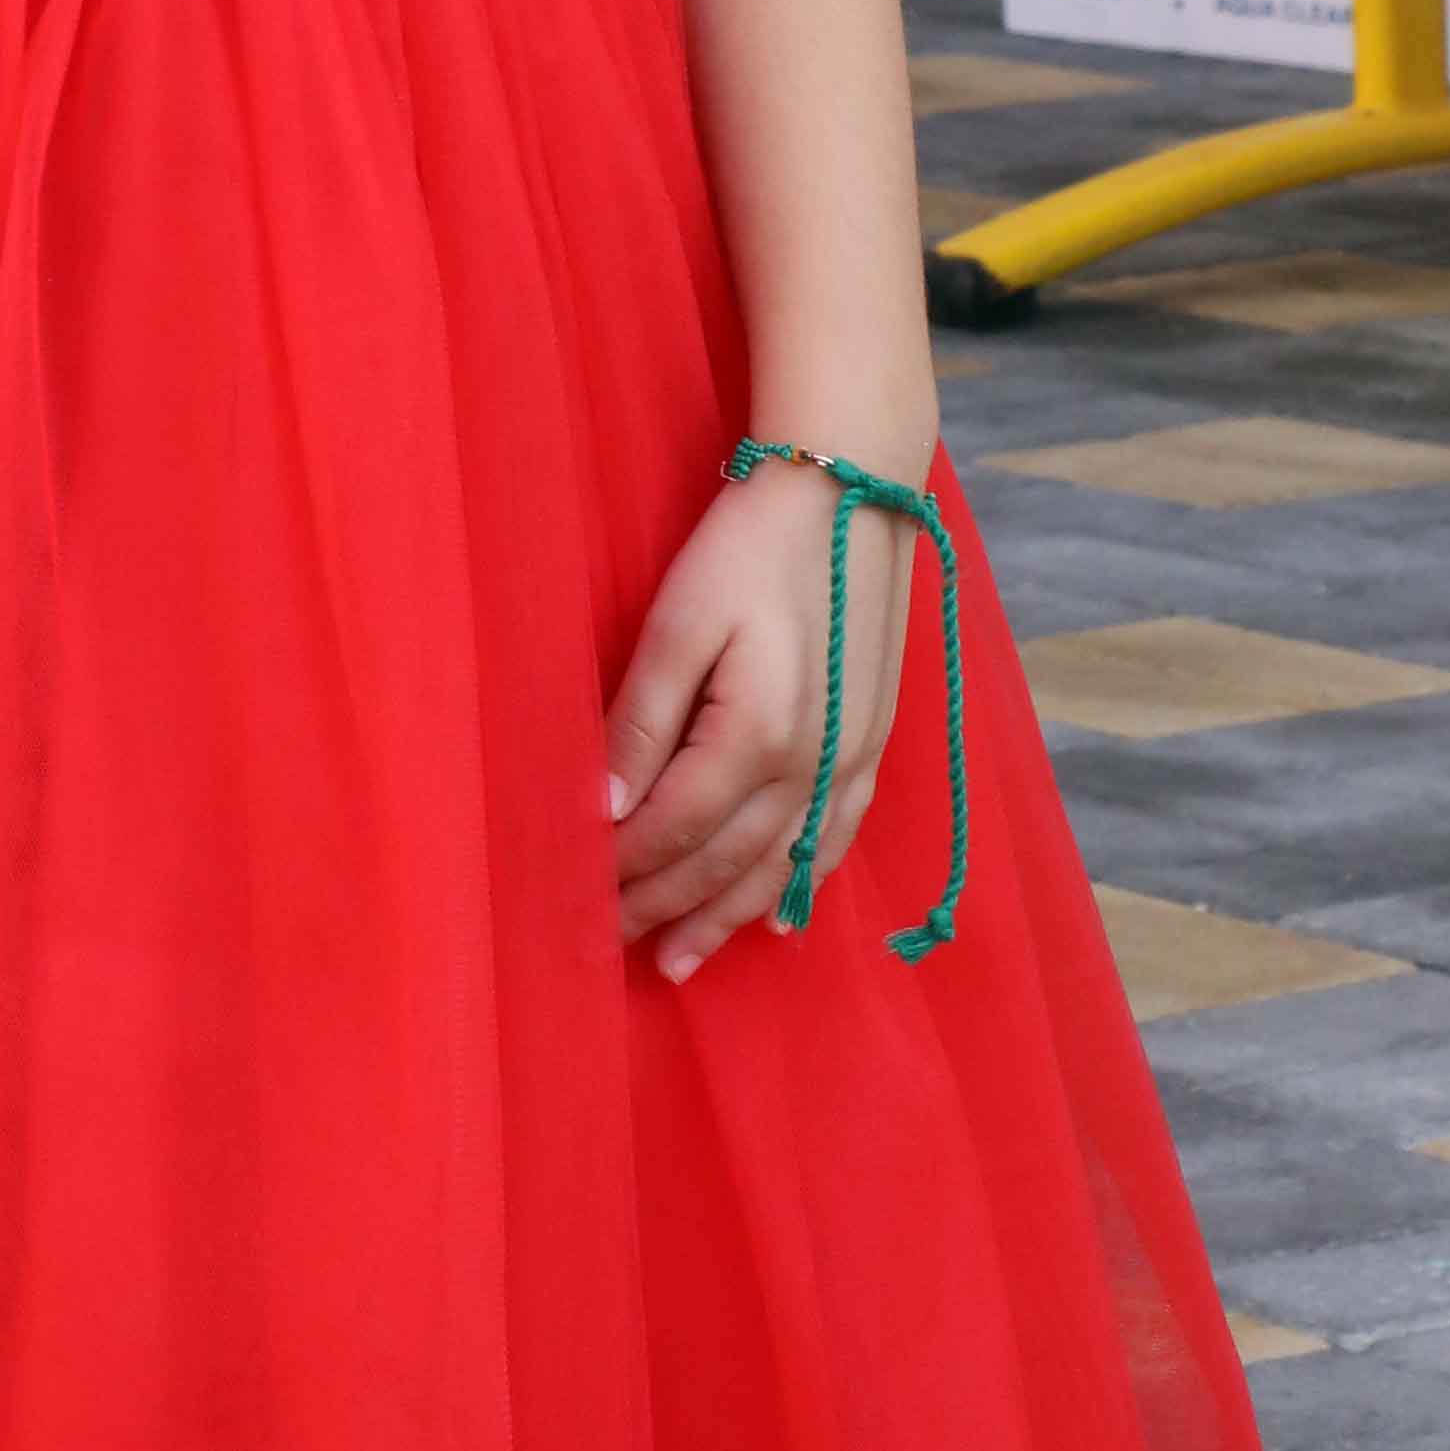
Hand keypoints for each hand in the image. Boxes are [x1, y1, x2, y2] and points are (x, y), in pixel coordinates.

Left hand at [606, 459, 914, 982]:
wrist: (853, 490)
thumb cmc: (752, 545)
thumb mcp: (680, 619)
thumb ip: (642, 720)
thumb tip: (602, 810)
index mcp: (759, 736)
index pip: (674, 828)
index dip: (624, 868)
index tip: (576, 897)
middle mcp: (814, 765)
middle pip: (726, 862)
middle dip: (664, 907)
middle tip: (610, 944)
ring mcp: (853, 761)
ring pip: (781, 867)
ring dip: (726, 917)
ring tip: (679, 960)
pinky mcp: (874, 744)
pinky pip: (834, 840)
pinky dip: (798, 884)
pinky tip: (776, 917)